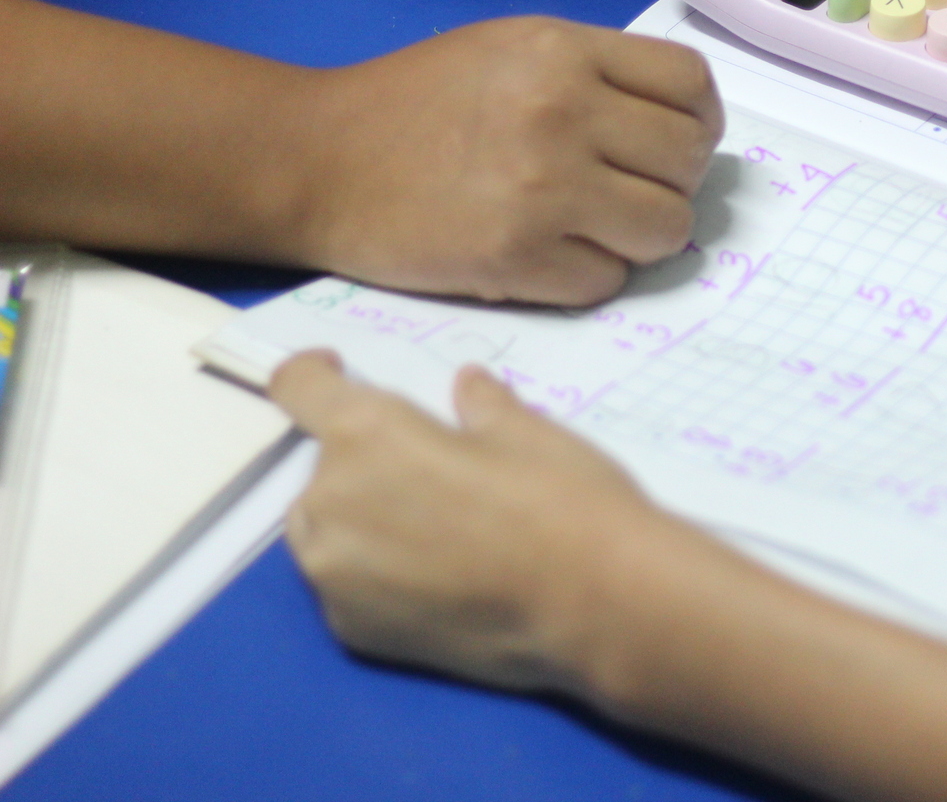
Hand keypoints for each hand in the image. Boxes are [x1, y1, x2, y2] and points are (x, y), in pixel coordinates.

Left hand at [270, 351, 776, 717]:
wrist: (596, 607)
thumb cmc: (564, 499)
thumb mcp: (529, 433)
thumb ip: (481, 407)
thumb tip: (466, 387)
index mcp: (366, 434)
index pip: (298, 386)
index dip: (314, 371)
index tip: (337, 370)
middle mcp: (330, 501)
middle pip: (322, 466)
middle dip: (365, 461)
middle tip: (435, 475)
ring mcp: (333, 575)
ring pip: (325, 528)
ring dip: (361, 517)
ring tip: (435, 531)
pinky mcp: (351, 630)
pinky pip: (345, 584)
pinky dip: (377, 574)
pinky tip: (440, 581)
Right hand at [292, 16, 722, 304]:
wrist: (315, 159)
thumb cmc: (412, 102)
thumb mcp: (511, 48)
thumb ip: (597, 74)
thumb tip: (682, 126)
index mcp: (564, 51)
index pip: (692, 85)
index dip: (699, 121)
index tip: (676, 142)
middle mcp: (563, 112)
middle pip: (689, 162)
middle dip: (670, 183)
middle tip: (628, 189)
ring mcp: (543, 189)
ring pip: (666, 230)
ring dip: (639, 237)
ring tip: (593, 225)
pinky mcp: (517, 258)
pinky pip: (609, 281)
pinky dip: (590, 275)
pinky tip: (549, 253)